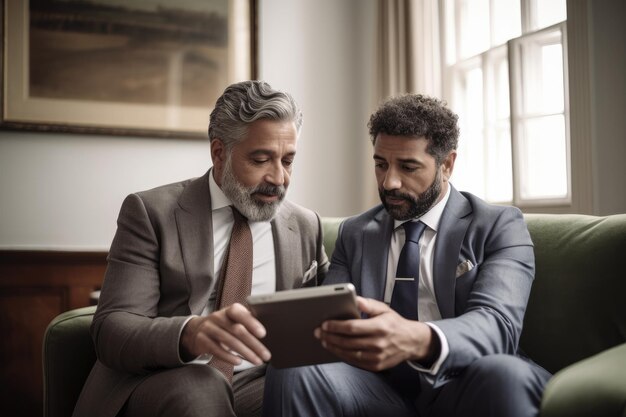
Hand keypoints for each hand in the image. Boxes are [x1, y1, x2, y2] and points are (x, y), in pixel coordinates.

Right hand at [180, 303, 270, 364]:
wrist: (196, 330)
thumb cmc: (224, 326)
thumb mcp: (234, 320)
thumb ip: (248, 323)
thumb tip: (270, 334)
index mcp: (230, 310)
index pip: (240, 313)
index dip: (251, 322)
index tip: (263, 334)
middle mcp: (218, 317)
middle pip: (237, 330)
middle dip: (254, 344)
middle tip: (266, 355)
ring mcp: (208, 328)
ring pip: (229, 341)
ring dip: (245, 353)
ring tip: (257, 361)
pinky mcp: (201, 340)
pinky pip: (216, 349)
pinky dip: (229, 357)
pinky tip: (239, 361)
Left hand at [315, 296, 436, 370]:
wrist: (411, 342)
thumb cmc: (394, 323)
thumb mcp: (384, 309)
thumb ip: (368, 304)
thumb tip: (354, 298)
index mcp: (380, 327)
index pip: (352, 328)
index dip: (336, 326)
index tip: (325, 324)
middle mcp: (378, 343)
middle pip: (348, 342)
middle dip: (330, 337)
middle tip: (318, 332)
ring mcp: (377, 357)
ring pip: (349, 354)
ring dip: (334, 348)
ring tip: (324, 341)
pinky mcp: (376, 366)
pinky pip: (355, 362)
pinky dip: (343, 356)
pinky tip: (335, 350)